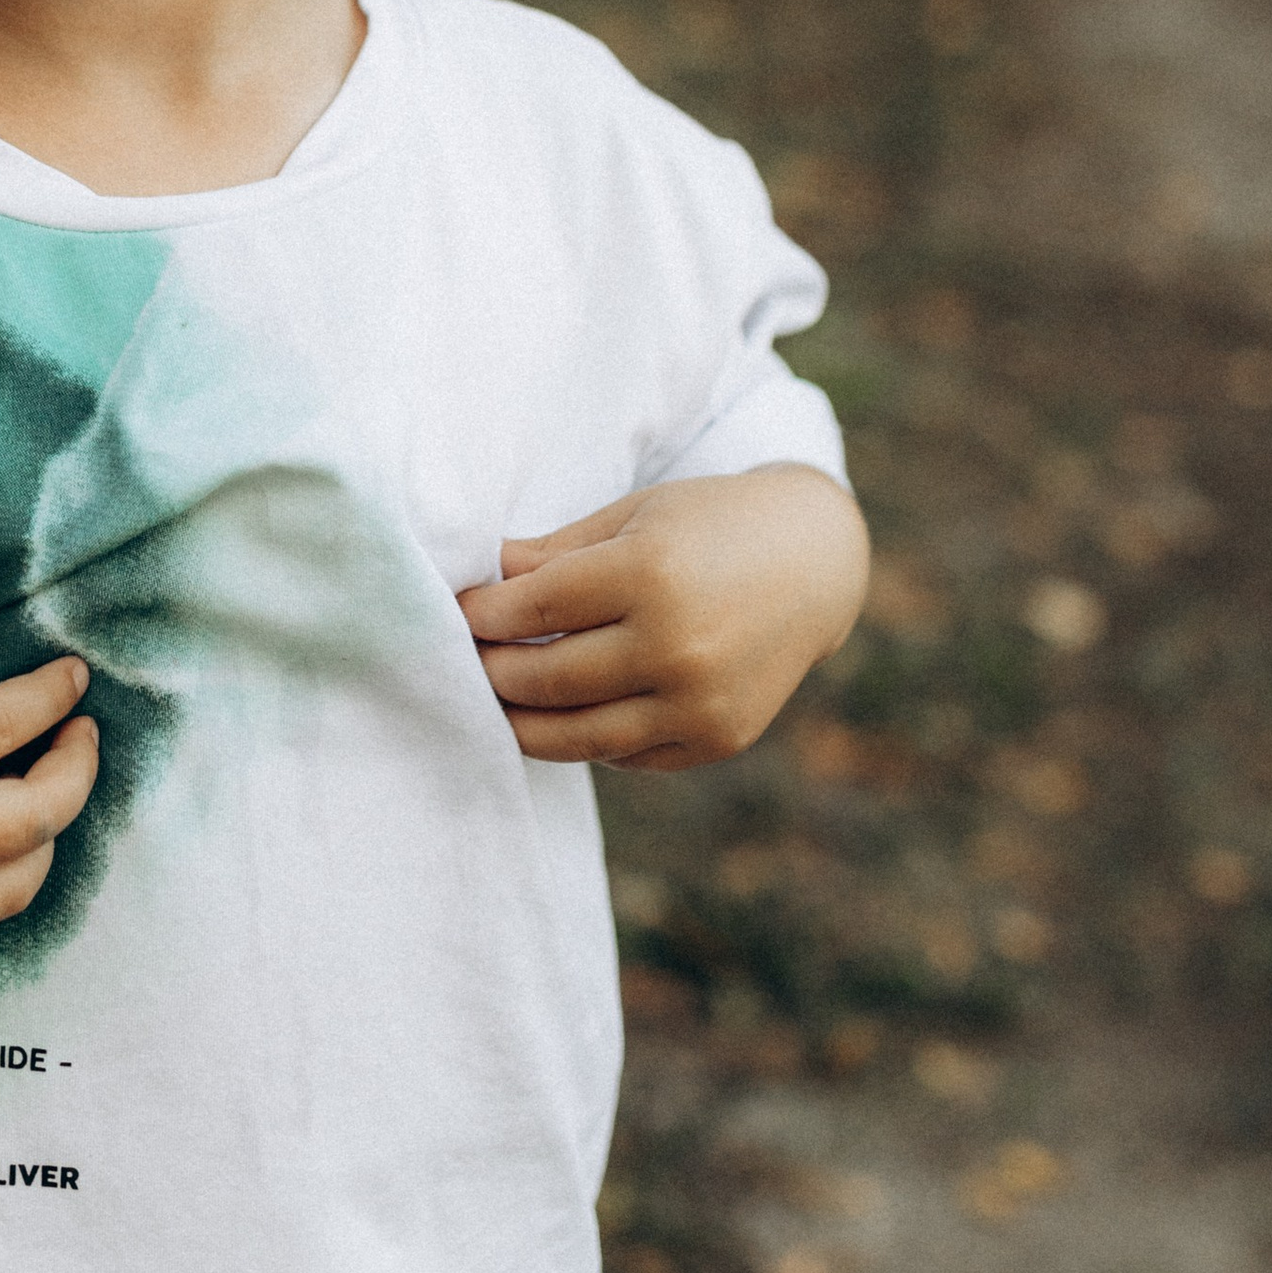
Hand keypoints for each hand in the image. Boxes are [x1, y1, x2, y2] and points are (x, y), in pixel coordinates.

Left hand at [456, 468, 866, 771]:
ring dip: (522, 721)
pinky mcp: (716, 740)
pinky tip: (567, 712)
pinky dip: (586, 738)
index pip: (532, 609)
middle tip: (466, 660)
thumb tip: (477, 579)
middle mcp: (676, 645)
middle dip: (491, 671)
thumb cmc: (708, 525)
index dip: (482, 615)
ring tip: (498, 698)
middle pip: (544, 680)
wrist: (813, 562)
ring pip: (575, 737)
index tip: (458, 612)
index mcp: (650, 573)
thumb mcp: (633, 517)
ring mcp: (699, 703)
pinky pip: (624, 755)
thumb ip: (553, 553)